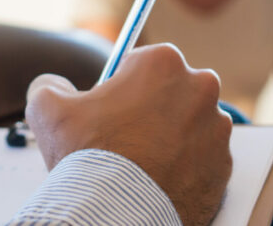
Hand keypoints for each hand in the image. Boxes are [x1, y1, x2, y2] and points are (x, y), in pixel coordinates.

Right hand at [25, 43, 233, 225]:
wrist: (117, 214)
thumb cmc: (87, 157)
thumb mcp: (48, 110)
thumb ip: (49, 87)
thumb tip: (51, 87)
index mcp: (163, 63)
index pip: (140, 64)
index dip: (121, 88)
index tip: (109, 111)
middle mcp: (200, 89)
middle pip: (171, 92)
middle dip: (151, 111)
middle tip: (123, 139)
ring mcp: (216, 130)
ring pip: (190, 126)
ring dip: (170, 139)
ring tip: (140, 164)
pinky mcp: (224, 166)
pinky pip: (201, 160)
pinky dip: (184, 168)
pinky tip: (157, 181)